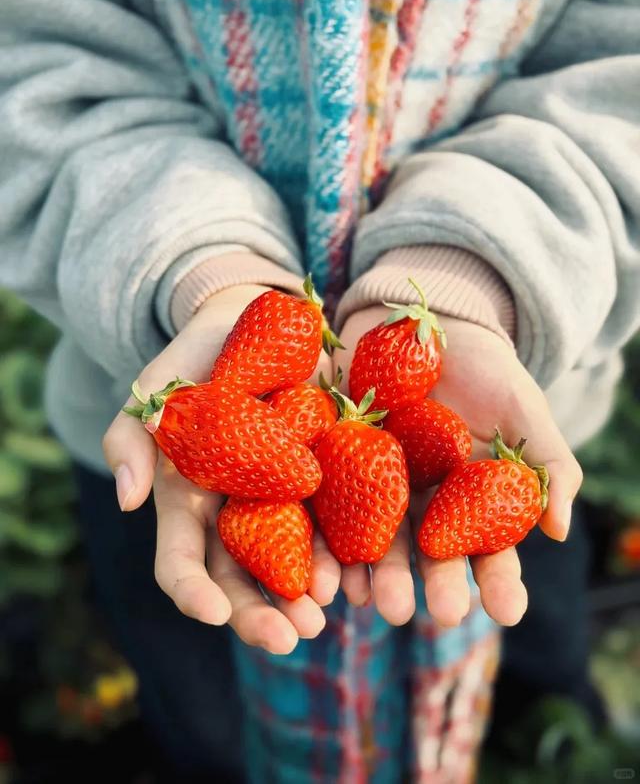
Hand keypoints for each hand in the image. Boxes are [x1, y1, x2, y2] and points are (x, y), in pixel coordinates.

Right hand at [102, 285, 340, 654]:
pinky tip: (365, 575)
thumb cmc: (199, 356)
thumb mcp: (159, 386)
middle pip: (241, 579)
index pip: (182, 563)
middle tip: (291, 637)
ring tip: (328, 614)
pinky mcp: (327, 481)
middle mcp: (235, 514)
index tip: (214, 612)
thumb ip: (131, 434)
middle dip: (260, 614)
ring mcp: (283, 502)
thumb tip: (127, 499)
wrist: (260, 324)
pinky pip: (340, 526)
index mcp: (189, 503)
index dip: (194, 592)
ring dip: (308, 595)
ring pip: (292, 565)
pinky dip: (350, 555)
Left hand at [335, 308, 582, 628]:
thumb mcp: (524, 409)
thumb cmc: (484, 370)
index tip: (507, 610)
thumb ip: (546, 465)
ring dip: (373, 573)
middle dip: (429, 583)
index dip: (497, 580)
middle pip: (426, 551)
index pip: (487, 547)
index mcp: (470, 499)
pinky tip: (323, 569)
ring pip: (375, 538)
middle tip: (432, 614)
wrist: (423, 323)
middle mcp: (424, 502)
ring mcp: (378, 485)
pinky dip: (323, 537)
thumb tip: (557, 530)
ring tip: (370, 601)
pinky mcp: (337, 462)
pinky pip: (327, 504)